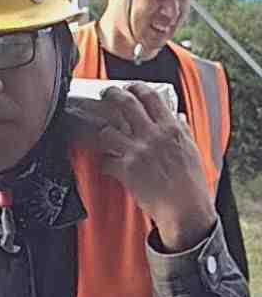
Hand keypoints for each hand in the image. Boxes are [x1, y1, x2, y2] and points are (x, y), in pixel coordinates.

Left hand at [65, 83, 215, 250]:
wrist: (185, 210)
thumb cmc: (192, 183)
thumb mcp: (192, 150)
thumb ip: (183, 131)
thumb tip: (179, 116)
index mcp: (171, 129)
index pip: (150, 97)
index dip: (136, 87)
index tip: (129, 87)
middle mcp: (153, 136)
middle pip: (125, 104)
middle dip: (112, 94)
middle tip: (106, 95)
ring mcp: (137, 151)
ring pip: (108, 131)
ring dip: (104, 133)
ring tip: (105, 136)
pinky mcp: (126, 170)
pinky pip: (106, 160)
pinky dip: (105, 162)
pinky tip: (108, 165)